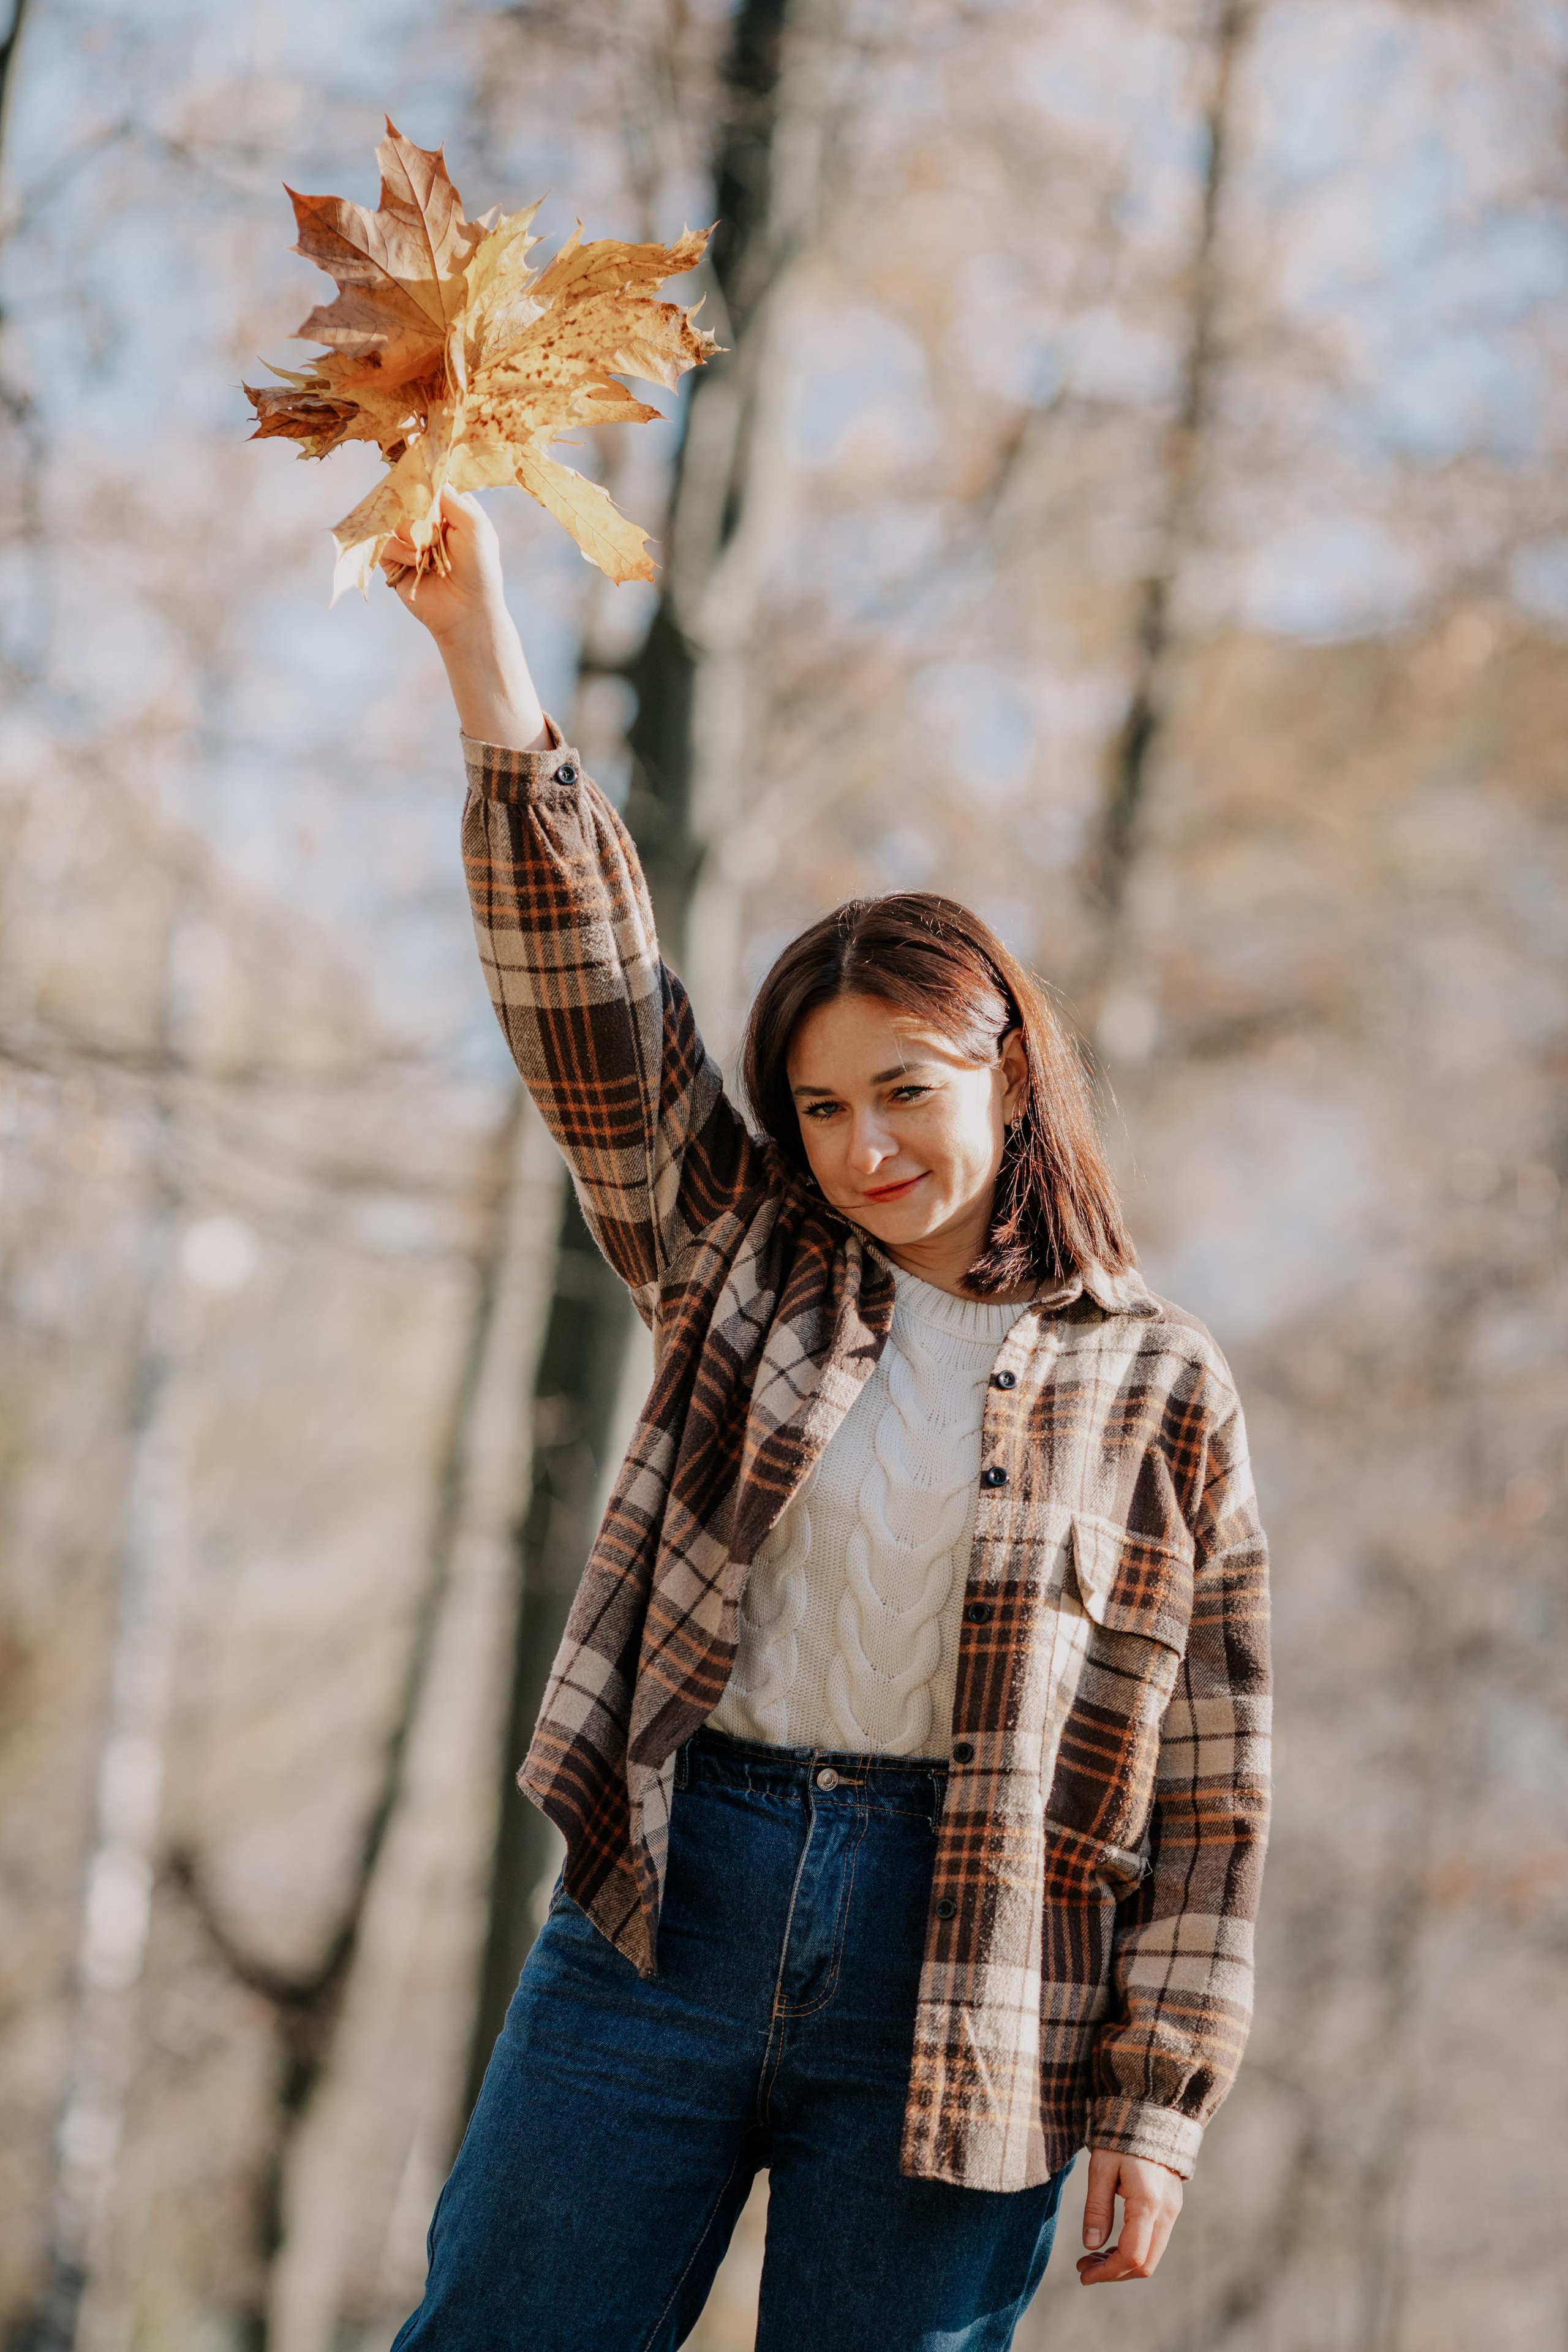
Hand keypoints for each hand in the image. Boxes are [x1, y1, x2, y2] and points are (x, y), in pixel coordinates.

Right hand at [381, 485, 547, 750]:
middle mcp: (429, 524)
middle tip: (432, 528)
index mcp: (451, 512)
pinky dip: (401, 552)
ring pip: (397, 521)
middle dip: (419, 512)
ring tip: (427, 555)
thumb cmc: (479, 568)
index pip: (431, 484)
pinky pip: (387, 543)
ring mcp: (411, 542)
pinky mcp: (395, 562)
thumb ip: (452, 497)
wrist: (466, 610)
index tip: (411, 449)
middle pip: (409, 498)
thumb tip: (431, 477)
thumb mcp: (475, 526)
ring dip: (413, 536)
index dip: (423, 475)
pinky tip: (416, 564)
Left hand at [1075, 2149, 1182, 2284]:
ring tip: (1093, 2258)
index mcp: (1147, 2203)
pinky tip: (1111, 2244)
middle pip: (1145, 2263)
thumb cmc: (1122, 2136)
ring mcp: (1172, 2210)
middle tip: (1084, 2267)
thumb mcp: (1101, 2168)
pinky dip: (1133, 2250)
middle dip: (1114, 2273)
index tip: (1083, 2275)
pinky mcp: (1171, 2206)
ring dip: (1123, 2263)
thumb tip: (1091, 2245)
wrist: (1152, 2112)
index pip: (1132, 2256)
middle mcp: (1166, 2212)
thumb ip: (1097, 2207)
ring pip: (1151, 2255)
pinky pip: (1155, 2241)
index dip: (1107, 2273)